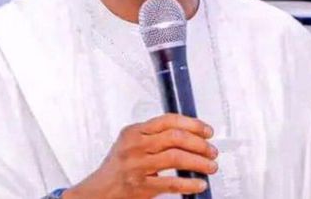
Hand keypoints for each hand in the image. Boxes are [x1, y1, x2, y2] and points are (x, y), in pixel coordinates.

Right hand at [62, 113, 217, 198]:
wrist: (99, 190)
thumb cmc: (118, 166)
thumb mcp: (130, 142)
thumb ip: (154, 135)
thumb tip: (189, 133)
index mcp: (134, 131)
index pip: (167, 120)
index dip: (192, 124)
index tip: (207, 130)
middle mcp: (135, 146)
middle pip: (174, 138)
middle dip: (199, 143)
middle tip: (212, 150)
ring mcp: (137, 166)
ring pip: (175, 158)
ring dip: (199, 162)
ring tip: (210, 166)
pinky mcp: (140, 187)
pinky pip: (171, 183)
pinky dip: (189, 184)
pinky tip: (199, 183)